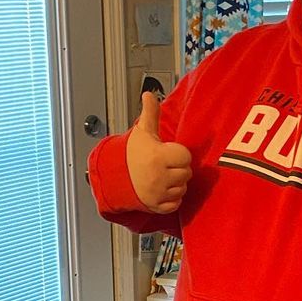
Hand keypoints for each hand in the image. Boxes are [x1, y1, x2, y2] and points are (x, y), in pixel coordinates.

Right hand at [126, 92, 191, 213]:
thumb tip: (149, 94)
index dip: (178, 153)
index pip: (186, 157)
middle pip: (187, 173)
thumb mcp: (142, 132)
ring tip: (162, 176)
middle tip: (164, 165)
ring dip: (176, 183)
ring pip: (183, 188)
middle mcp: (159, 177)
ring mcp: (158, 193)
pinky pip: (176, 203)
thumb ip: (150, 113)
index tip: (167, 153)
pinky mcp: (157, 206)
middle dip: (178, 168)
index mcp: (158, 157)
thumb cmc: (130, 154)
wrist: (115, 176)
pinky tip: (162, 188)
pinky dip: (171, 198)